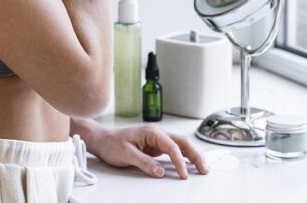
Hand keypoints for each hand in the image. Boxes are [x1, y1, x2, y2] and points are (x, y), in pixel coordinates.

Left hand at [91, 124, 208, 179]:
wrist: (102, 140)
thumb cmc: (111, 143)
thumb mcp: (126, 154)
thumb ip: (144, 162)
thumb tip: (160, 171)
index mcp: (151, 132)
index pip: (172, 146)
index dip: (180, 161)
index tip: (183, 174)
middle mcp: (157, 133)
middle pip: (182, 142)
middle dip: (195, 155)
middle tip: (204, 169)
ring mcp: (157, 140)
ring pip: (180, 145)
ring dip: (192, 155)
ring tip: (202, 168)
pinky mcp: (155, 147)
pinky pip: (174, 150)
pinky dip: (184, 157)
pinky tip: (190, 163)